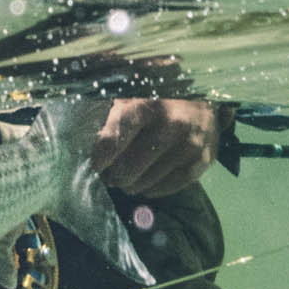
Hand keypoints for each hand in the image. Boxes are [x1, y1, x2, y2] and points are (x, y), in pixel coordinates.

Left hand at [89, 98, 222, 197]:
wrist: (205, 108)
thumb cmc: (158, 105)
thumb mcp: (133, 100)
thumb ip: (110, 118)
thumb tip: (84, 144)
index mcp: (149, 104)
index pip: (119, 132)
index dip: (103, 154)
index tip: (96, 165)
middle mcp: (171, 123)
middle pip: (128, 167)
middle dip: (114, 175)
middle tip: (111, 175)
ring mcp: (188, 144)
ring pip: (144, 182)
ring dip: (131, 184)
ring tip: (128, 177)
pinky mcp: (201, 162)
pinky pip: (164, 189)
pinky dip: (150, 189)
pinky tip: (147, 181)